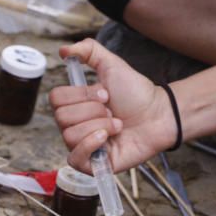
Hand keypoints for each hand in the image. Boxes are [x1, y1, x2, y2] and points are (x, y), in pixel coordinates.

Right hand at [49, 39, 175, 172]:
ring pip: (70, 136)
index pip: (56, 99)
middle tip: (113, 110)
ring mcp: (83, 146)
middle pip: (62, 118)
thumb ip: (88, 50)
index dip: (81, 94)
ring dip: (100, 125)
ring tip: (118, 124)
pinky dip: (90, 144)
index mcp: (75, 105)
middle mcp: (75, 126)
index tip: (105, 93)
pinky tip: (107, 137)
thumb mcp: (112, 65)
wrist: (159, 114)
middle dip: (93, 110)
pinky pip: (75, 158)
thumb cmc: (137, 93)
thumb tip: (62, 50)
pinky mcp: (93, 165)